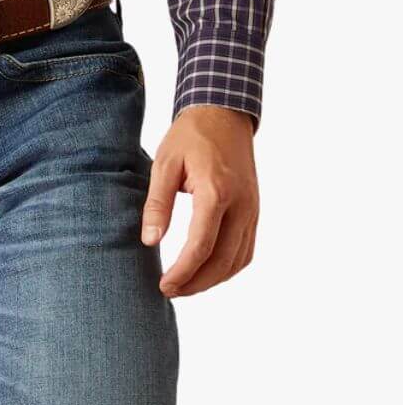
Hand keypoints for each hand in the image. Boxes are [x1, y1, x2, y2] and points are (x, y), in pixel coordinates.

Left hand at [140, 105, 258, 298]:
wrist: (224, 114)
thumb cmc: (191, 135)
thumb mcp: (165, 163)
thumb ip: (158, 203)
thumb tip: (149, 240)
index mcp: (216, 191)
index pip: (201, 246)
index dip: (182, 272)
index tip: (164, 285)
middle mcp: (241, 205)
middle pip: (222, 261)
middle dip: (196, 283)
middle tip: (170, 290)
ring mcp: (252, 209)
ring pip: (238, 260)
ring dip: (213, 280)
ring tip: (186, 285)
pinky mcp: (255, 210)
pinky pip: (246, 250)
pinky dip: (229, 267)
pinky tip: (208, 270)